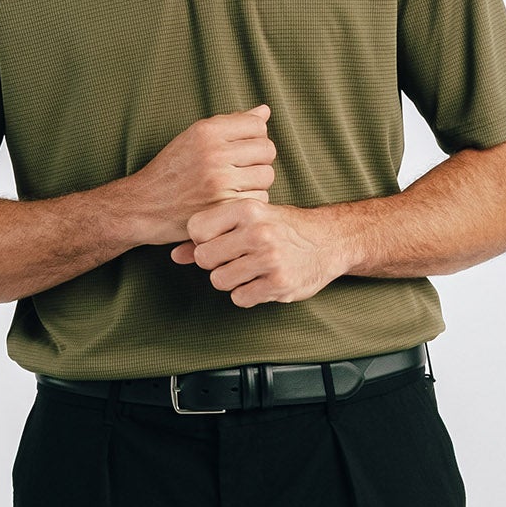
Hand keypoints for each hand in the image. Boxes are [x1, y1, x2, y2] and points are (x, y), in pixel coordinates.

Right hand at [127, 104, 275, 243]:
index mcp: (206, 131)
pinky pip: (258, 199)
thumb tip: (265, 110)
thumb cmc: (170, 171)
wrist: (142, 206)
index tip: (242, 151)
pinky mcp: (222, 206)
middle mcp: (213, 153)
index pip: (257, 125)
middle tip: (241, 171)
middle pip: (267, 150)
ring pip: (266, 176)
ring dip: (256, 183)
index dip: (254, 138)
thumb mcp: (193, 138)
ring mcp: (219, 181)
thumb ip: (230, 124)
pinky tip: (231, 202)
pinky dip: (248, 203)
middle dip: (258, 161)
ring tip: (235, 187)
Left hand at [173, 197, 352, 305]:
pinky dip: (246, 295)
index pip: (197, 229)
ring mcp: (269, 259)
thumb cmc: (283, 227)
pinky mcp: (279, 283)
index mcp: (248, 208)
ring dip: (230, 280)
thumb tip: (174, 255)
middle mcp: (258, 232)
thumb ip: (212, 233)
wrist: (330, 239)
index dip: (202, 240)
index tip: (217, 241)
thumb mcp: (250, 219)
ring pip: (219, 280)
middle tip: (233, 259)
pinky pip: (240, 298)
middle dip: (214, 262)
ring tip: (248, 271)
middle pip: (204, 258)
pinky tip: (260, 282)